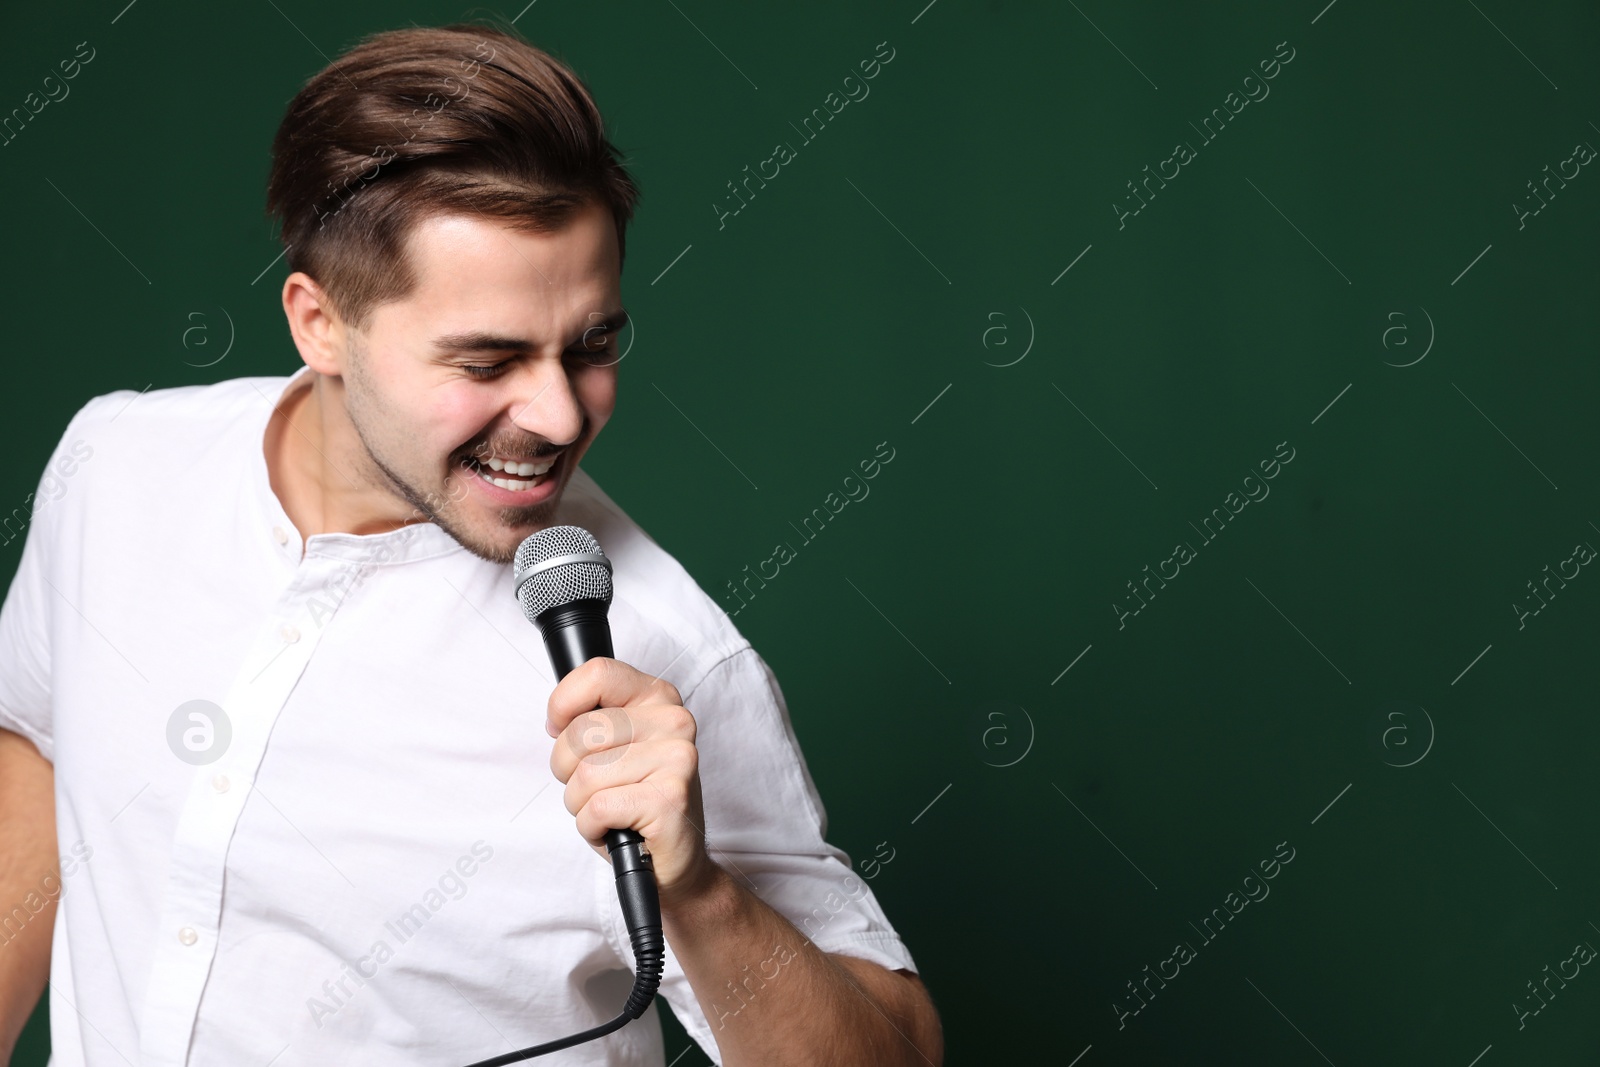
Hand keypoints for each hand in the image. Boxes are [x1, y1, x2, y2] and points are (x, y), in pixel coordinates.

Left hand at [546, 657, 717, 908]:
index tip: (559, 727)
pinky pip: (596, 807)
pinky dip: (592, 827)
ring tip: (609, 809)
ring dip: (580, 803)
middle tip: (592, 786)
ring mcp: (677, 759)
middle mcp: (674, 721)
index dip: (563, 704)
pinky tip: (615, 828)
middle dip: (566, 768)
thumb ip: (591, 718)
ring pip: (585, 774)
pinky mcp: (669, 798)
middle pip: (581, 731)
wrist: (673, 861)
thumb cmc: (635, 800)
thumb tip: (556, 719)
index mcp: (659, 697)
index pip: (598, 673)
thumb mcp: (614, 746)